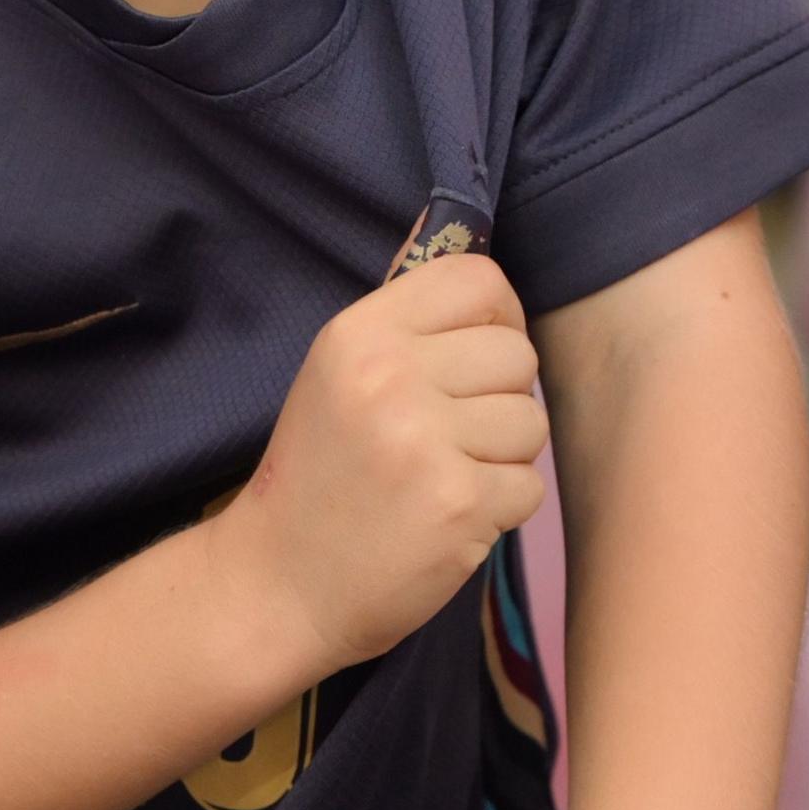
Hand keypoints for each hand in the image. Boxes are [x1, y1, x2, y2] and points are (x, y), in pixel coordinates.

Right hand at [219, 252, 545, 676]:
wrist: (277, 584)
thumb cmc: (314, 474)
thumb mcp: (336, 374)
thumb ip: (401, 313)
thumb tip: (450, 225)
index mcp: (359, 333)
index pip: (478, 280)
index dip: (496, 318)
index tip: (473, 358)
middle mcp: (391, 376)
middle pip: (517, 356)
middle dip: (499, 399)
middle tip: (448, 436)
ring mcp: (426, 442)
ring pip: (531, 424)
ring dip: (502, 457)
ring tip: (444, 478)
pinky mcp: (459, 506)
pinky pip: (529, 486)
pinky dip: (499, 509)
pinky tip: (448, 519)